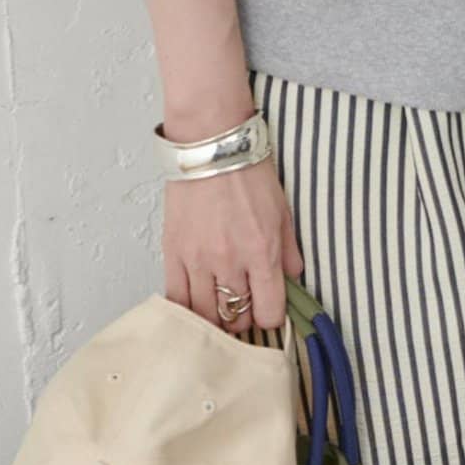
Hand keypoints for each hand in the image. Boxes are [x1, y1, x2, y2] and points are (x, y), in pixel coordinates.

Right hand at [162, 148, 304, 337]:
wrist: (211, 145)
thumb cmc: (247, 171)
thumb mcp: (282, 212)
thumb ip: (289, 252)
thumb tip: (291, 278)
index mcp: (262, 253)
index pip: (268, 313)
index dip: (270, 317)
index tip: (266, 309)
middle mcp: (230, 262)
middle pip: (236, 319)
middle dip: (242, 318)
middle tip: (241, 306)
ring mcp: (198, 260)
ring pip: (205, 315)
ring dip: (213, 317)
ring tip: (217, 306)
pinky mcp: (173, 252)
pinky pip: (176, 298)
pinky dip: (185, 308)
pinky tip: (193, 303)